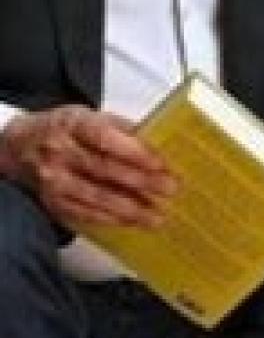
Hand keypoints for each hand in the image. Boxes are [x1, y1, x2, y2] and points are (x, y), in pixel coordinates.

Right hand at [0, 106, 174, 231]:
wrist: (19, 146)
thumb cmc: (64, 129)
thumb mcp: (90, 116)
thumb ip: (122, 128)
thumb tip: (158, 145)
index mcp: (72, 125)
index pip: (105, 137)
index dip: (134, 151)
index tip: (160, 163)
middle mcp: (59, 152)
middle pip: (104, 169)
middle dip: (141, 181)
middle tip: (170, 188)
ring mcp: (53, 180)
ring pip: (96, 197)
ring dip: (130, 209)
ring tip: (158, 215)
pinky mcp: (52, 202)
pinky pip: (85, 214)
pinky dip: (112, 219)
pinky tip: (133, 221)